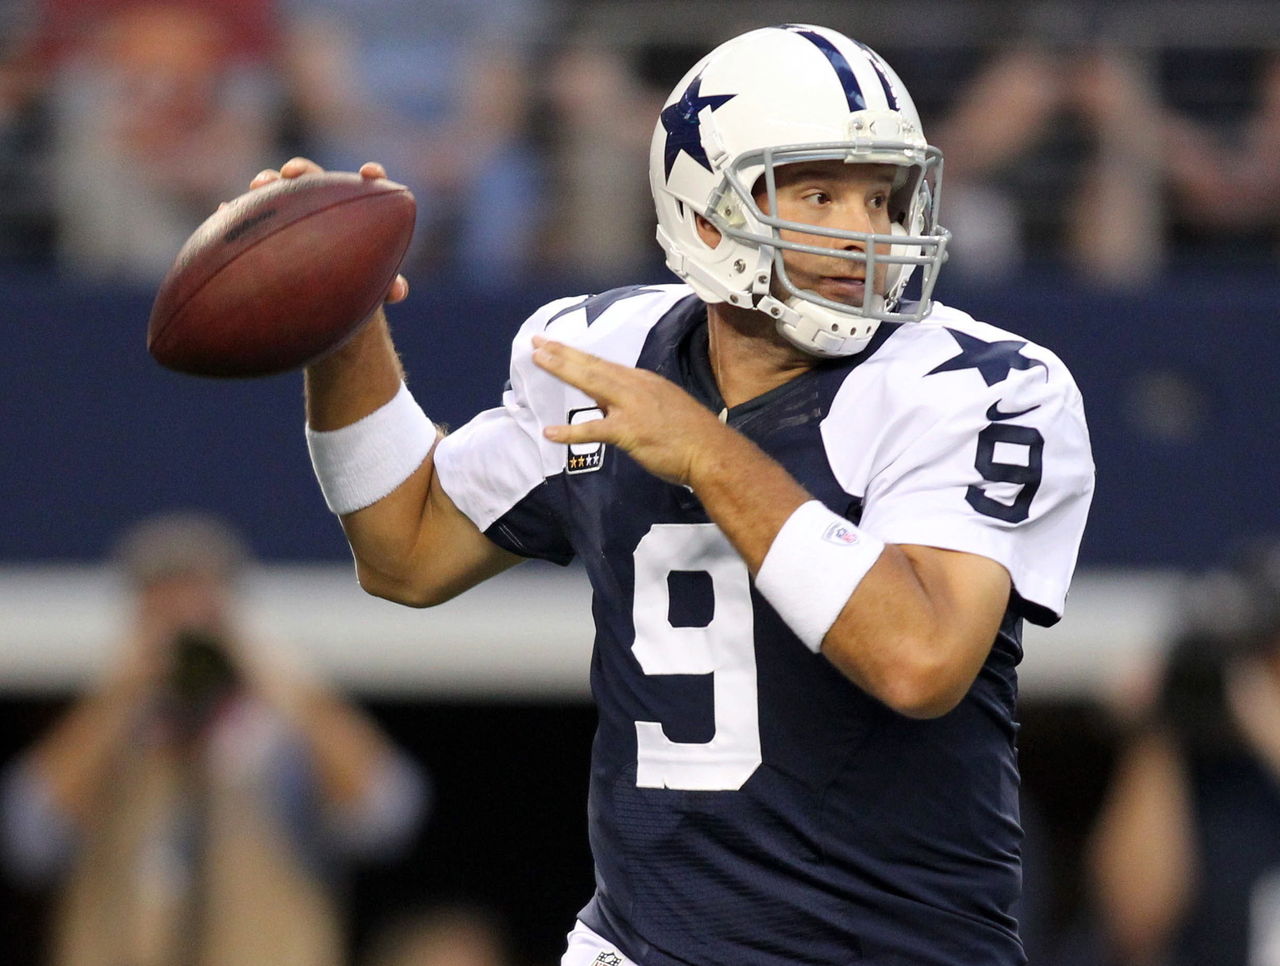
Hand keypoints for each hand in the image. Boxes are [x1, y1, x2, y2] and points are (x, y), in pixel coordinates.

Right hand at [227, 157, 409, 304]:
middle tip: (291, 174)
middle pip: (312, 177)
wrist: (318, 296)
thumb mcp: (370, 288)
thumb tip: (399, 292)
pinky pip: (248, 212)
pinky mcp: (262, 223)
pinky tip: (225, 210)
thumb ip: (386, 286)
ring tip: (259, 186)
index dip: (370, 176)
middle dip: (302, 170)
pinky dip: (238, 209)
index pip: (365, 185)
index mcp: (353, 210)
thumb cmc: (351, 285)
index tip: (371, 174)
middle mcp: (320, 203)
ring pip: (277, 189)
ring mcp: (288, 209)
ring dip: (268, 183)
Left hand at [531, 336, 728, 486]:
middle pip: (593, 365)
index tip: (556, 344)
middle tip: (537, 342)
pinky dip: (570, 432)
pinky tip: (550, 432)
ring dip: (563, 370)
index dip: (578, 354)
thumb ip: (635, 403)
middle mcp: (636, 387)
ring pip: (592, 382)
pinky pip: (594, 429)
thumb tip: (609, 406)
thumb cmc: (691, 435)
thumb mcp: (663, 407)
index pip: (604, 364)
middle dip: (563, 352)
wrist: (712, 452)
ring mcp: (632, 406)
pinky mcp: (630, 430)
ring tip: (538, 360)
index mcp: (643, 381)